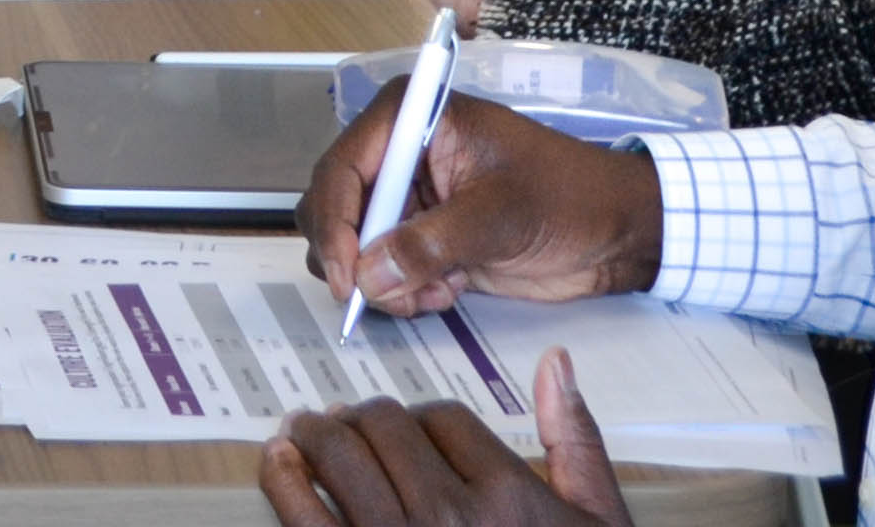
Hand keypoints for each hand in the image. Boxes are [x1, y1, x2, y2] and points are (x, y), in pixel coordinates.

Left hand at [258, 352, 627, 526]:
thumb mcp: (594, 525)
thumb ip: (577, 445)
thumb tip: (554, 363)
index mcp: (508, 498)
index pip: (444, 418)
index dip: (420, 416)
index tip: (404, 428)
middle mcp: (449, 519)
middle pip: (387, 427)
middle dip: (365, 419)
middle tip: (347, 422)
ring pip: (341, 453)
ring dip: (316, 434)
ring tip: (305, 431)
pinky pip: (302, 512)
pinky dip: (283, 477)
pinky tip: (280, 459)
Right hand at [302, 91, 661, 312]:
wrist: (615, 231)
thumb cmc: (568, 197)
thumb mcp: (499, 215)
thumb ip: (430, 243)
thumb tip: (368, 276)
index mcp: (411, 117)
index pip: (342, 168)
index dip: (336, 224)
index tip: (347, 277)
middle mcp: (399, 152)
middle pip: (336, 208)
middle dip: (358, 259)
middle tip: (391, 296)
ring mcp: (410, 196)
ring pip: (356, 248)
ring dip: (385, 282)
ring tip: (437, 291)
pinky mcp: (423, 235)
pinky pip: (384, 272)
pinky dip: (405, 292)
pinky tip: (449, 291)